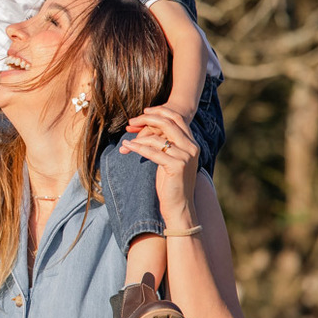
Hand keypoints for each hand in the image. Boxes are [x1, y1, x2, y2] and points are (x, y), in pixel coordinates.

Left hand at [118, 106, 199, 224]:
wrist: (180, 206)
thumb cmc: (171, 184)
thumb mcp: (170, 160)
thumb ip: (165, 144)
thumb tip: (147, 128)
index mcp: (192, 143)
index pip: (177, 118)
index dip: (160, 111)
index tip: (144, 111)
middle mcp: (192, 147)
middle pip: (168, 122)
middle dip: (148, 118)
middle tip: (132, 121)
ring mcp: (186, 156)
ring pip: (158, 138)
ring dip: (138, 137)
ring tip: (126, 140)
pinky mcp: (177, 166)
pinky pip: (153, 152)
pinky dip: (138, 148)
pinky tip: (127, 146)